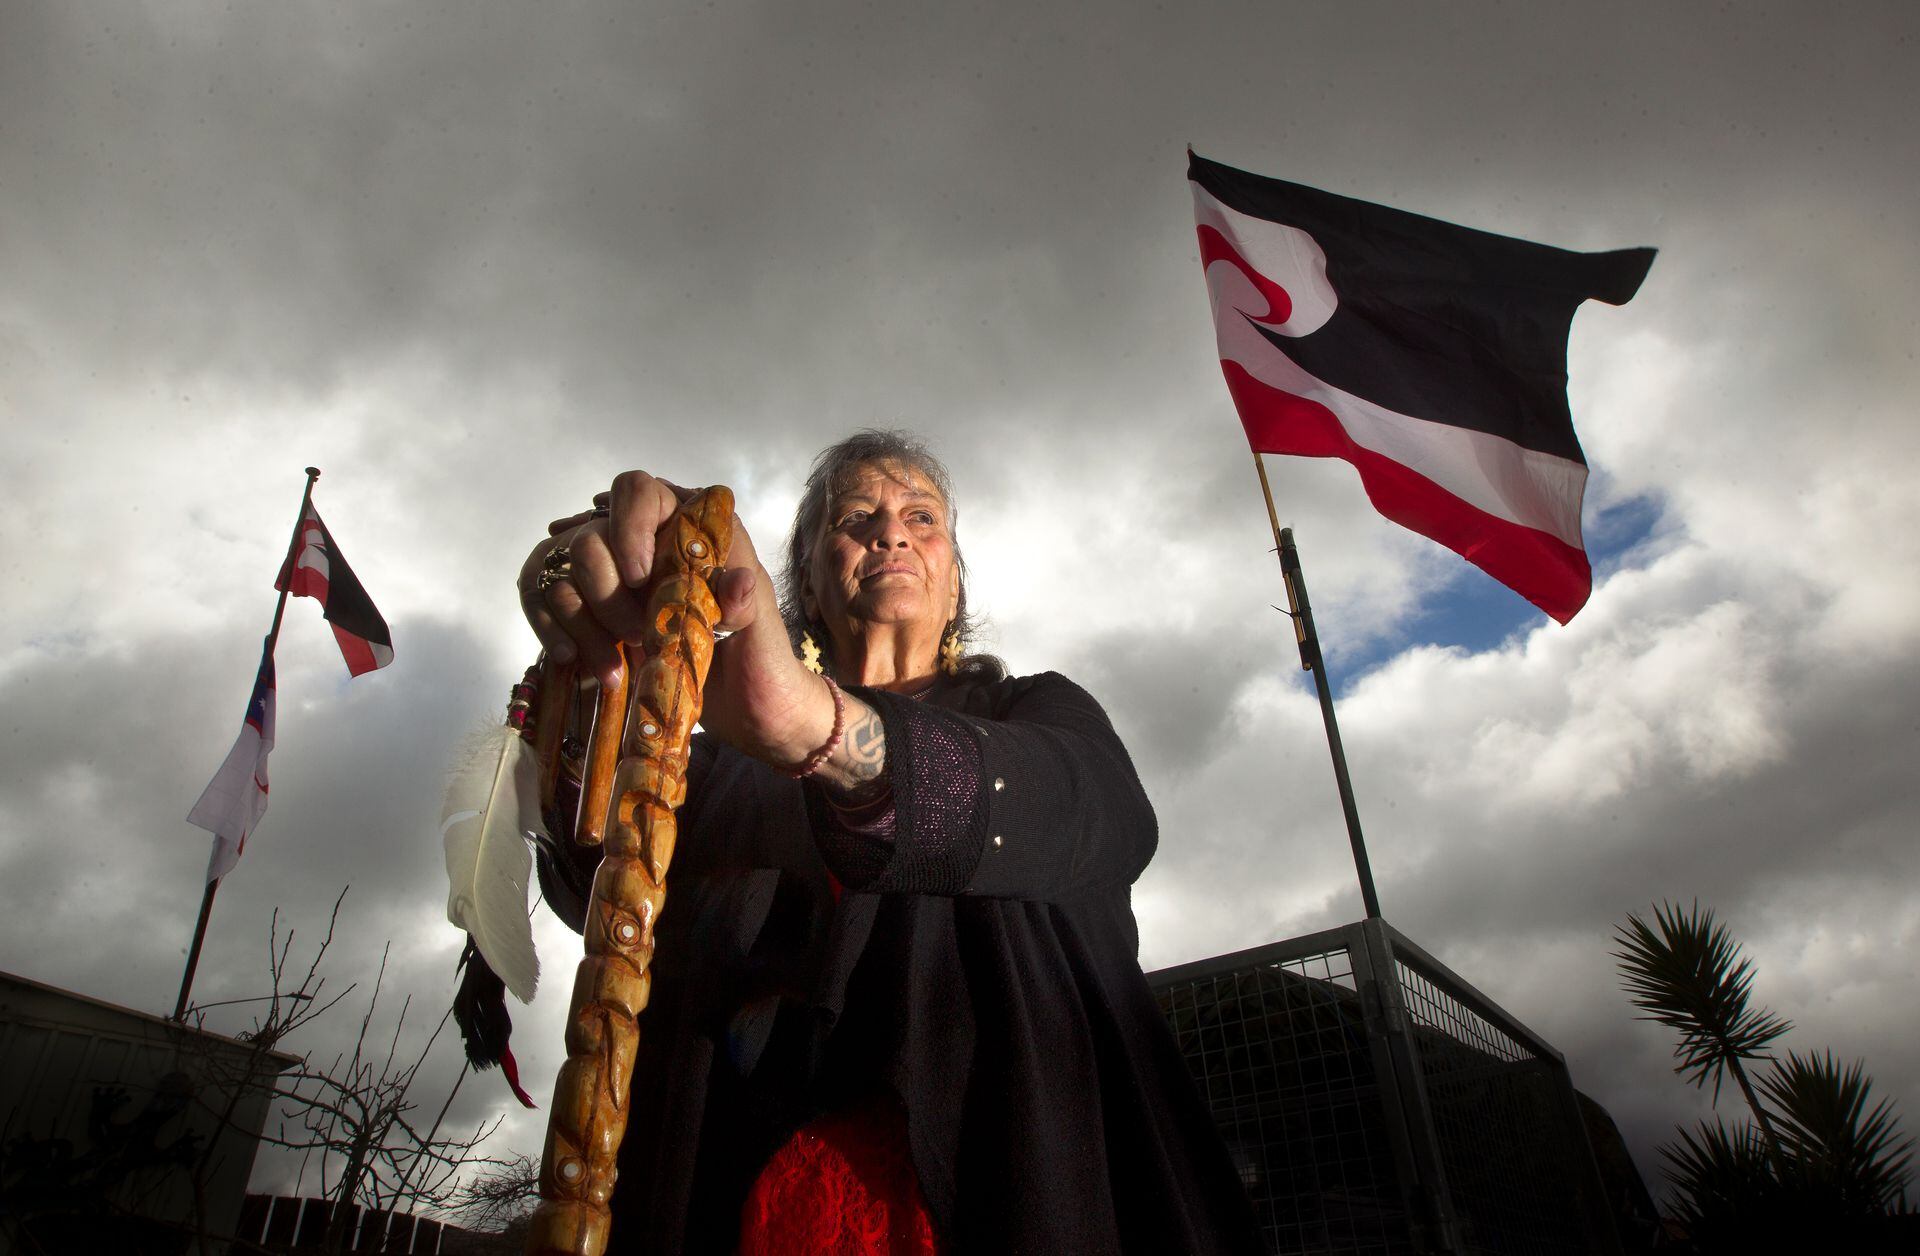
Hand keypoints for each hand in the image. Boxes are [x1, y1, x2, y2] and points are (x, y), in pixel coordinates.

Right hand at [518, 471, 836, 766]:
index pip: (639, 492)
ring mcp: (615, 581)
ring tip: (614, 668)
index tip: (640, 577)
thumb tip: (737, 580)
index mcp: (689, 529)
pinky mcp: (596, 618)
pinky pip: (550, 607)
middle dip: (606, 592)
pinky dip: (553, 633)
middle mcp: (646, 545)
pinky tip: (572, 659)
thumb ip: (747, 601)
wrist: (750, 711)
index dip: (629, 525)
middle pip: (591, 539)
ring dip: (580, 623)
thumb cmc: (761, 659)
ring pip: (563, 576)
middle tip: (639, 634)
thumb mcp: (761, 628)